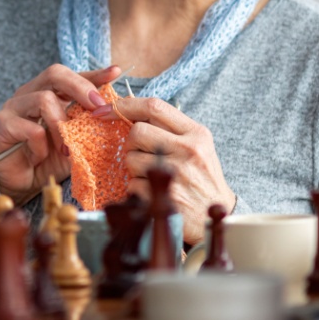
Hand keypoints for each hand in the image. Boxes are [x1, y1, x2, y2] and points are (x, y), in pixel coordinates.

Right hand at [0, 64, 121, 202]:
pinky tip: (39, 158)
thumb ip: (89, 124)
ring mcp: (13, 107)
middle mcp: (29, 93)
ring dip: (62, 127)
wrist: (22, 185)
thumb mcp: (76, 140)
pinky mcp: (3, 124)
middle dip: (81, 88)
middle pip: (55, 74)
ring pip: (44, 99)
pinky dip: (42, 147)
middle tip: (98, 107)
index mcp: (47, 93)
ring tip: (67, 149)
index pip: (71, 76)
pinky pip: (32, 130)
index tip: (115, 72)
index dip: (93, 74)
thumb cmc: (49, 160)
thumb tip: (114, 110)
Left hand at [114, 97, 233, 245]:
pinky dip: (137, 189)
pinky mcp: (163, 196)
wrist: (213, 215)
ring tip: (153, 177)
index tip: (105, 109)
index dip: (124, 105)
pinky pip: (132, 184)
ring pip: (131, 158)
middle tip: (143, 155)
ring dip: (134, 169)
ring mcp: (176, 174)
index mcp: (196, 134)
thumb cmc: (200, 178)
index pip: (154, 106)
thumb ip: (168, 129)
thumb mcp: (196, 147)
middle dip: (132, 144)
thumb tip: (127, 112)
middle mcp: (189, 150)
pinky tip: (154, 193)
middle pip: (137, 132)